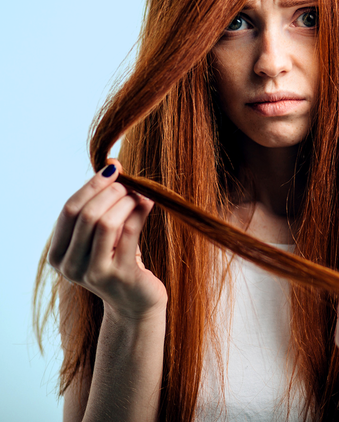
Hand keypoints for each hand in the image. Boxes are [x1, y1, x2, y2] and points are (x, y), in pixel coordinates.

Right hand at [48, 160, 165, 321]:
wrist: (135, 303)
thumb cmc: (118, 261)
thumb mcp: (101, 237)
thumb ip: (99, 208)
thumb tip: (112, 166)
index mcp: (58, 255)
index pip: (69, 210)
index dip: (91, 186)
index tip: (112, 168)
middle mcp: (70, 267)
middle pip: (86, 214)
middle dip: (110, 191)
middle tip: (129, 181)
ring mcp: (95, 273)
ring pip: (106, 223)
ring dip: (125, 201)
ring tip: (140, 192)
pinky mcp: (121, 275)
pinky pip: (130, 233)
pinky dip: (140, 211)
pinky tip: (149, 201)